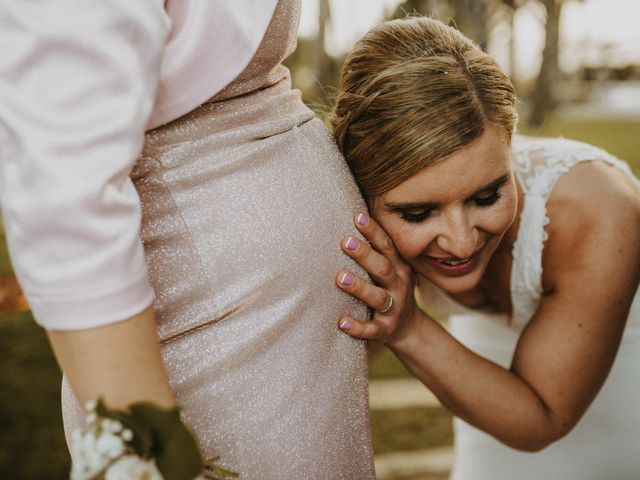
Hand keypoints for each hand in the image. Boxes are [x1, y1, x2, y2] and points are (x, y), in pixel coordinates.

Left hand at [336, 212, 417, 344]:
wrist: (408, 328)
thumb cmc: (390, 289)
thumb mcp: (390, 269)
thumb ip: (375, 250)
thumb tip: (351, 216)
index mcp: (398, 267)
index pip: (386, 245)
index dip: (373, 231)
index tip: (357, 216)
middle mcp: (398, 285)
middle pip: (382, 268)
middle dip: (365, 255)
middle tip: (346, 242)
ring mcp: (393, 308)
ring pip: (378, 297)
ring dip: (359, 287)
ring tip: (340, 278)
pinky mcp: (385, 329)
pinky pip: (372, 329)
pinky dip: (358, 327)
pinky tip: (342, 322)